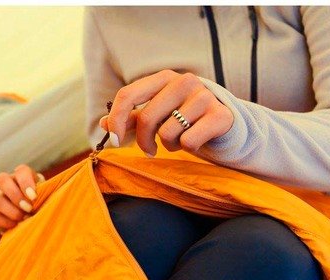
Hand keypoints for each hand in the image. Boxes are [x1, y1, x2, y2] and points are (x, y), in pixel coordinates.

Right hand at [0, 164, 44, 233]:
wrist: (37, 222)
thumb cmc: (46, 206)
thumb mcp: (50, 199)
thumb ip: (48, 195)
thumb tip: (49, 198)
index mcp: (24, 176)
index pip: (21, 171)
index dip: (26, 182)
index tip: (34, 197)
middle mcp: (9, 183)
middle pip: (2, 179)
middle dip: (15, 195)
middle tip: (28, 208)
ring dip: (12, 211)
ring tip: (25, 219)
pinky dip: (3, 222)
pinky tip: (15, 226)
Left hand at [100, 70, 232, 156]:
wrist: (226, 125)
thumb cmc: (185, 119)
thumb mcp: (158, 115)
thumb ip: (132, 118)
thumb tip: (102, 124)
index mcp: (164, 78)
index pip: (128, 95)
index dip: (116, 120)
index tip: (114, 140)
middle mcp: (184, 81)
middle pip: (146, 118)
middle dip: (143, 142)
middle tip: (149, 151)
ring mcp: (203, 96)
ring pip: (168, 133)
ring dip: (169, 145)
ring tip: (179, 140)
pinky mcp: (219, 115)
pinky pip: (188, 141)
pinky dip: (188, 148)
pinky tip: (195, 141)